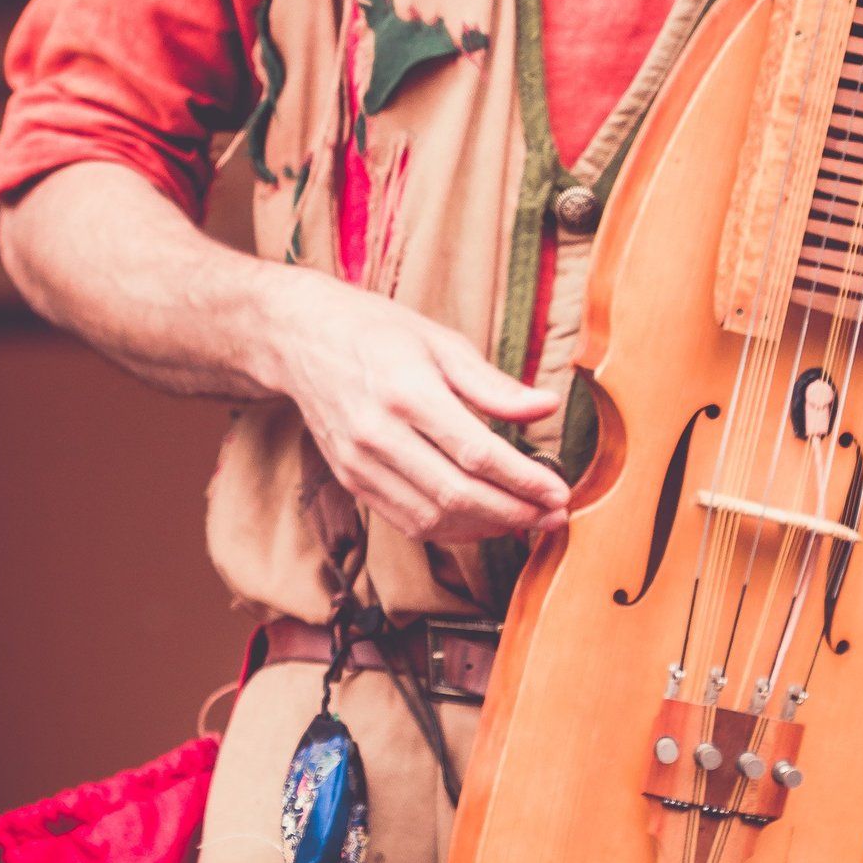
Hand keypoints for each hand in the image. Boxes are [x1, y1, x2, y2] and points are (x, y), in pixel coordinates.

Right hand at [264, 273, 567, 545]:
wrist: (302, 339)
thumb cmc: (379, 332)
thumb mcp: (441, 342)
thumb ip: (493, 384)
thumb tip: (547, 407)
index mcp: (407, 392)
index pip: (476, 452)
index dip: (524, 479)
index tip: (560, 491)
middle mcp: (378, 434)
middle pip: (457, 494)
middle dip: (514, 512)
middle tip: (554, 514)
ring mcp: (360, 463)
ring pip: (432, 518)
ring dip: (486, 528)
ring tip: (527, 521)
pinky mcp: (351, 480)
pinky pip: (406, 521)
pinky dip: (450, 530)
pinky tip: (483, 521)